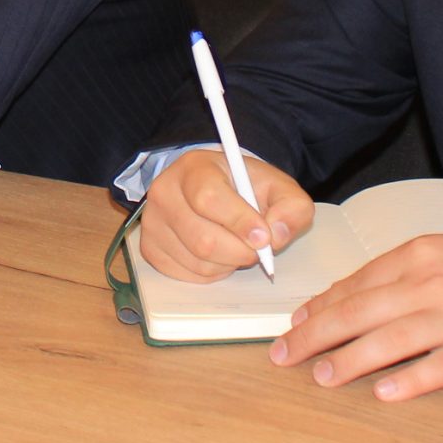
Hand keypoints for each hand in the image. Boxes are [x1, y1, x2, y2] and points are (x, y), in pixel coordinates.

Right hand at [135, 151, 315, 282]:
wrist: (215, 188)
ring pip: (198, 261)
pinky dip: (212, 272)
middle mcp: (165, 192)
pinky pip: (187, 275)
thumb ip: (291, 207)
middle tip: (258, 248)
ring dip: (228, 263)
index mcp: (194, 168)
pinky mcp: (150, 248)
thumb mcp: (277, 187)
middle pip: (203, 239)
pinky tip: (218, 253)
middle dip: (240, 251)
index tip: (263, 236)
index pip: (209, 199)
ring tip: (235, 244)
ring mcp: (153, 222)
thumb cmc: (244, 187)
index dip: (239, 222)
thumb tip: (276, 235)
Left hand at [274, 228, 442, 401]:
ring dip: (350, 359)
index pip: (356, 284)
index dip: (320, 307)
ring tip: (321, 376)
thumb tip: (351, 295)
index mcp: (418, 256)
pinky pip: (438, 368)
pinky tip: (383, 393)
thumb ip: (400, 271)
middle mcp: (430, 284)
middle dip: (315, 334)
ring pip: (389, 340)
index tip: (295, 324)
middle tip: (285, 355)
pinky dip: (408, 381)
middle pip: (359, 312)